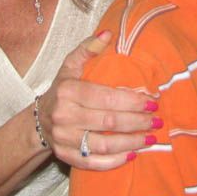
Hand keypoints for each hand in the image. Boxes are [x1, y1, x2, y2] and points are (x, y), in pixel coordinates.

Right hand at [36, 31, 157, 169]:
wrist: (39, 120)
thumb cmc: (62, 89)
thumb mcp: (70, 65)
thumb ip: (89, 48)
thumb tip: (108, 33)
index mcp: (68, 91)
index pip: (106, 97)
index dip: (132, 101)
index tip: (152, 102)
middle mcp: (64, 115)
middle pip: (108, 122)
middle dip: (137, 122)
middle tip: (157, 121)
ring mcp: (64, 138)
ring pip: (103, 145)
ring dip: (131, 143)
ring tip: (151, 138)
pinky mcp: (66, 157)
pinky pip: (93, 162)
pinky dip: (114, 161)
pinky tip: (132, 154)